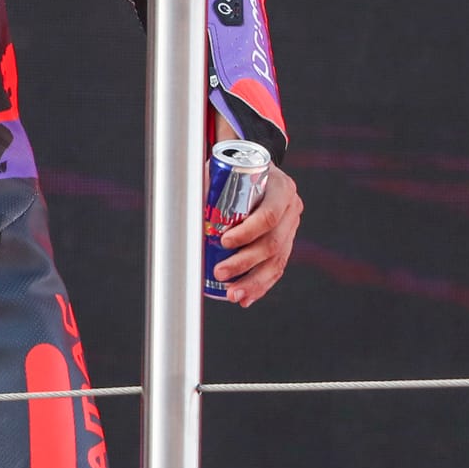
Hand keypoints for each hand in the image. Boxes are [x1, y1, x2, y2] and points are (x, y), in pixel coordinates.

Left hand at [211, 166, 301, 306]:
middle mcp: (291, 209)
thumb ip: (207, 182)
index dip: (248, 232)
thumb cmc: (236, 169)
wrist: (258, 169)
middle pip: (273, 243)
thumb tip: (177, 202)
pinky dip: (260, 286)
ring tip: (232, 295)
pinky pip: (277, 269)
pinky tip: (245, 299)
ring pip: (277, 262)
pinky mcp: (287, 244)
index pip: (268, 215)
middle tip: (219, 272)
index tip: (223, 242)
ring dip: (254, 282)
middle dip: (245, 263)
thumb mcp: (225, 168)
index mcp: (281, 188)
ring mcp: (291, 229)